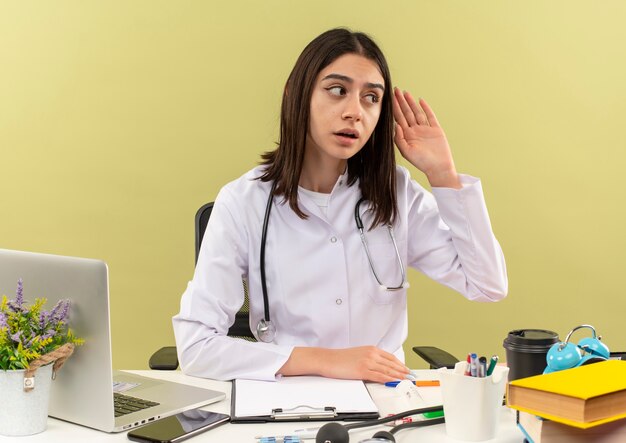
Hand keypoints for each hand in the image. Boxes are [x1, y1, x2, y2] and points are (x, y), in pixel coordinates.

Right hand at [278, 346, 409, 382]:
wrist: (327, 359)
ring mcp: (367, 361)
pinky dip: (388, 380)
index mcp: (371, 349)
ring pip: (387, 370)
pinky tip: (394, 382)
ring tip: (406, 380)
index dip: (401, 364)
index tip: (407, 370)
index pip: (390, 357)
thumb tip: (380, 368)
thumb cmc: (340, 358)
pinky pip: (379, 376)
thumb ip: (370, 359)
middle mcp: (371, 353)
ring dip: (399, 376)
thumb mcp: (358, 354)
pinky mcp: (362, 370)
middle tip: (411, 376)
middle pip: (391, 364)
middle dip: (403, 371)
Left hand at [392, 88, 460, 188]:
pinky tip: (421, 101)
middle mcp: (415, 131)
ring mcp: (425, 129)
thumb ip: (399, 139)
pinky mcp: (436, 129)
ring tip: (405, 93)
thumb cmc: (422, 162)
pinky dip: (426, 108)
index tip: (390, 98)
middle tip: (396, 90)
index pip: (399, 118)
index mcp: (407, 135)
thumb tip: (395, 125)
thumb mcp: (406, 152)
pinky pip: (430, 116)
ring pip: (417, 112)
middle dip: (401, 101)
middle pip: (406, 113)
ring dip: (411, 102)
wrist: (438, 167)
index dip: (394, 108)